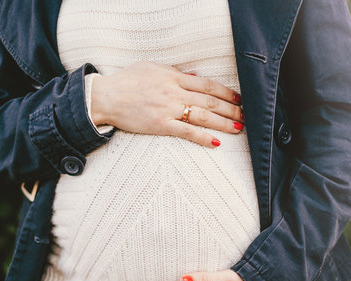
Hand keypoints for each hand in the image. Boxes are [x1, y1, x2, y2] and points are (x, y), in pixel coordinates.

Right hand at [90, 61, 244, 147]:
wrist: (105, 97)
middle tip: (246, 114)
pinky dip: (203, 137)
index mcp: (173, 77)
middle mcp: (174, 92)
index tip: (238, 97)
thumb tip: (195, 75)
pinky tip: (216, 142)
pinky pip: (186, 132)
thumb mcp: (151, 67)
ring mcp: (168, 109)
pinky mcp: (160, 125)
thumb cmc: (126, 81)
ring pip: (203, 116)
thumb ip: (174, 71)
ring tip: (239, 127)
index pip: (207, 84)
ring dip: (224, 122)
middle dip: (231, 108)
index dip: (225, 91)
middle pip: (210, 100)